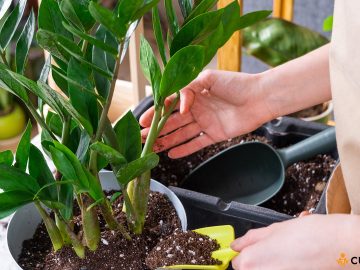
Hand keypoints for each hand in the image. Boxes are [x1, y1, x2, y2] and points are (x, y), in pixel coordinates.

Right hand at [140, 70, 273, 157]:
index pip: (170, 105)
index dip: (156, 113)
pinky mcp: (215, 134)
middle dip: (157, 129)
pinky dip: (185, 149)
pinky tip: (172, 154)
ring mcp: (205, 122)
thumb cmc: (236, 83)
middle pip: (173, 121)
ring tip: (153, 148)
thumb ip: (190, 89)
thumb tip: (179, 106)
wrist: (260, 97)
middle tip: (142, 138)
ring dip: (167, 140)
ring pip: (182, 133)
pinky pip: (197, 143)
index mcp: (194, 94)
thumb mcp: (209, 78)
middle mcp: (198, 109)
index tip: (142, 121)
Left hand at [231, 214, 359, 269]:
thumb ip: (251, 239)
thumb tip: (236, 244)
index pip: (237, 263)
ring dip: (270, 266)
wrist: (339, 246)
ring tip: (286, 257)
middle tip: (273, 252)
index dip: (245, 254)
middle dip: (257, 262)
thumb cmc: (310, 235)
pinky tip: (293, 264)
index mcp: (252, 260)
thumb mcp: (274, 229)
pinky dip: (282, 269)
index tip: (252, 250)